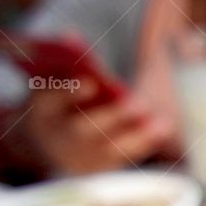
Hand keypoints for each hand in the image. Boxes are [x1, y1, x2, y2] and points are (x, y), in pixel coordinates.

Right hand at [20, 78, 173, 174]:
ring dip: (137, 134)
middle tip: (138, 103)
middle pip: (84, 128)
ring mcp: (79, 156)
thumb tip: (70, 37)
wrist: (45, 146)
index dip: (70, 92)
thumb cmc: (56, 102)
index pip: (51, 100)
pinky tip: (164, 128)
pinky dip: (144, 142)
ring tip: (161, 122)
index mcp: (41, 110)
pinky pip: (124, 156)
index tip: (91, 83)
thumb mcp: (49, 83)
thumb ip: (60, 65)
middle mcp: (59, 137)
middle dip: (112, 115)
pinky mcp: (99, 168)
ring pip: (109, 147)